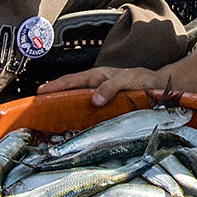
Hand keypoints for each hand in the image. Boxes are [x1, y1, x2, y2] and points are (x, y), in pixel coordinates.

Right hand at [36, 66, 165, 106]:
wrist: (158, 87)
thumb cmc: (144, 80)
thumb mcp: (128, 79)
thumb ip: (111, 87)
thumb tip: (94, 100)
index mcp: (98, 75)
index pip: (72, 80)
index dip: (56, 86)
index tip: (41, 91)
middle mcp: (96, 84)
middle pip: (70, 89)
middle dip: (53, 94)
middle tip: (38, 105)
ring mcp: (99, 94)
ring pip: (76, 98)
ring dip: (63, 104)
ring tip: (48, 114)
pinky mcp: (105, 105)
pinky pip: (86, 108)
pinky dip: (76, 112)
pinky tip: (71, 121)